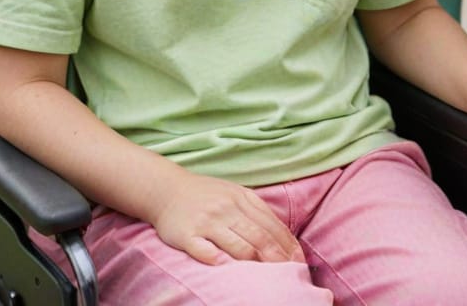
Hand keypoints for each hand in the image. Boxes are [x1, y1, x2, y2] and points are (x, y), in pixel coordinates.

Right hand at [150, 169, 303, 265]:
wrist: (167, 189)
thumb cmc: (206, 195)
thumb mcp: (234, 193)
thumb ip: (256, 211)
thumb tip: (284, 238)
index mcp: (241, 198)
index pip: (271, 225)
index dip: (287, 245)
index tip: (299, 262)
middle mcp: (226, 208)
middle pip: (259, 237)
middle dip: (278, 258)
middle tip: (292, 274)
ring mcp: (207, 221)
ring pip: (237, 245)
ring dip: (255, 263)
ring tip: (269, 279)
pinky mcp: (187, 234)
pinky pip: (204, 250)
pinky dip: (216, 259)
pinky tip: (226, 268)